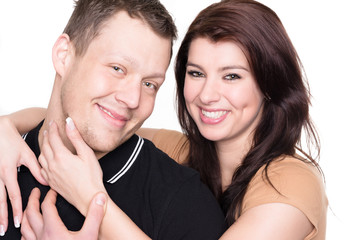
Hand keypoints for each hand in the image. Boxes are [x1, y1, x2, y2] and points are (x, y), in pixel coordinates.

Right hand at [0, 117, 46, 234]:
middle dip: (2, 216)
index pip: (13, 195)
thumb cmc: (13, 142)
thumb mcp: (27, 155)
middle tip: (4, 229)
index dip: (16, 209)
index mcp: (7, 172)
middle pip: (0, 201)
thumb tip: (45, 183)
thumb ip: (37, 169)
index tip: (18, 220)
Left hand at [20, 188, 106, 239]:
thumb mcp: (89, 235)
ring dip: (26, 215)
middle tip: (36, 192)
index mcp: (52, 229)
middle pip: (30, 214)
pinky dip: (25, 232)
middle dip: (32, 200)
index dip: (49, 196)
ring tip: (29, 208)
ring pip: (24, 227)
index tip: (53, 191)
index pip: (46, 206)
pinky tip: (28, 232)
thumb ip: (94, 216)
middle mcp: (41, 236)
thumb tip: (99, 199)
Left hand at [39, 118, 105, 214]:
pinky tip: (47, 161)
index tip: (54, 123)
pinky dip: (43, 161)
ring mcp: (50, 175)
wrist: (88, 197)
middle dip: (47, 136)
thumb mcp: (87, 154)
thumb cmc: (91, 177)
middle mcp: (52, 165)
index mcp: (61, 156)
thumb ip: (76, 138)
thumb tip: (69, 123)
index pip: (53, 138)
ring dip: (43, 148)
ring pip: (41, 157)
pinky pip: (42, 169)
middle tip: (50, 130)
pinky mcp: (52, 183)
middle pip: (45, 146)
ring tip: (47, 143)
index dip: (53, 129)